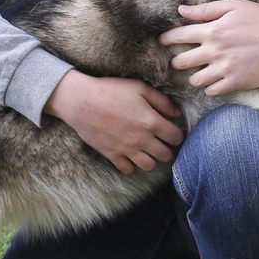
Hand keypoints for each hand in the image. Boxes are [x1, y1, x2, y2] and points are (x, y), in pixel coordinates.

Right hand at [44, 70, 183, 173]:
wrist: (81, 101)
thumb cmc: (110, 91)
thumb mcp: (139, 88)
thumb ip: (161, 101)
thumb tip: (176, 114)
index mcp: (151, 122)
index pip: (176, 137)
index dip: (178, 135)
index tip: (172, 132)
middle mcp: (142, 140)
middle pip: (165, 155)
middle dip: (167, 149)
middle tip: (162, 142)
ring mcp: (127, 150)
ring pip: (149, 166)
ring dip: (152, 160)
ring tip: (148, 151)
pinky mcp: (112, 155)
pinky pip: (128, 170)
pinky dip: (131, 165)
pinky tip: (130, 155)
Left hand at [158, 0, 258, 95]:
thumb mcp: (235, 6)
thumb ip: (206, 10)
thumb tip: (181, 10)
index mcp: (213, 30)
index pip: (179, 36)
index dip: (166, 39)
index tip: (163, 42)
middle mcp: (215, 51)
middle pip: (181, 62)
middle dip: (177, 61)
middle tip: (179, 61)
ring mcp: (225, 68)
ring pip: (195, 80)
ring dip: (193, 76)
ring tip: (198, 72)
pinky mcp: (235, 82)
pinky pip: (212, 91)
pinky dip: (209, 87)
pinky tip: (213, 81)